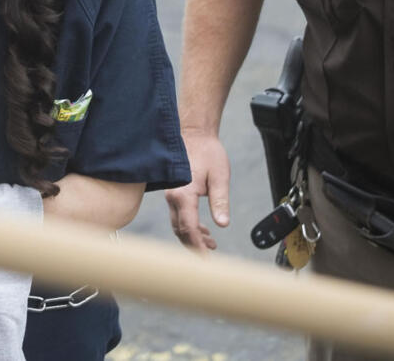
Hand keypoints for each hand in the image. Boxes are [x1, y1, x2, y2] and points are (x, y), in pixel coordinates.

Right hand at [165, 131, 229, 250]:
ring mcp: (171, 194)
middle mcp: (172, 196)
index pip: (188, 228)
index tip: (206, 260)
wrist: (194, 133)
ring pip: (179, 224)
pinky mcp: (174, 192)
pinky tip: (205, 230)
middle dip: (195, 245)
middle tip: (210, 256)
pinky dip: (190, 226)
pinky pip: (179, 215)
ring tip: (212, 243)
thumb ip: (220, 201)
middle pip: (180, 230)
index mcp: (183, 193)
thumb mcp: (219, 176)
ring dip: (193, 237)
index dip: (197, 246)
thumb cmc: (207, 151)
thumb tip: (222, 224)